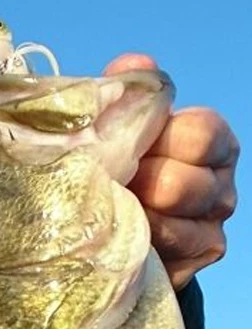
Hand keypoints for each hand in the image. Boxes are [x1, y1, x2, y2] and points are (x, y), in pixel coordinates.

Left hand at [104, 54, 239, 289]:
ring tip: (110, 212)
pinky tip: (119, 237)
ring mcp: (211, 228)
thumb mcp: (118, 130)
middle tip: (108, 186)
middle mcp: (220, 185)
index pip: (198, 132)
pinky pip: (163, 253)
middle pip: (180, 183)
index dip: (155, 141)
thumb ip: (128, 95)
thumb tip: (134, 65)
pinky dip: (135, 245)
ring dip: (132, 217)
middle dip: (135, 185)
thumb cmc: (116, 172)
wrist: (108, 234)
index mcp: (210, 141)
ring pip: (172, 223)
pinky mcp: (194, 264)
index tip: (126, 148)